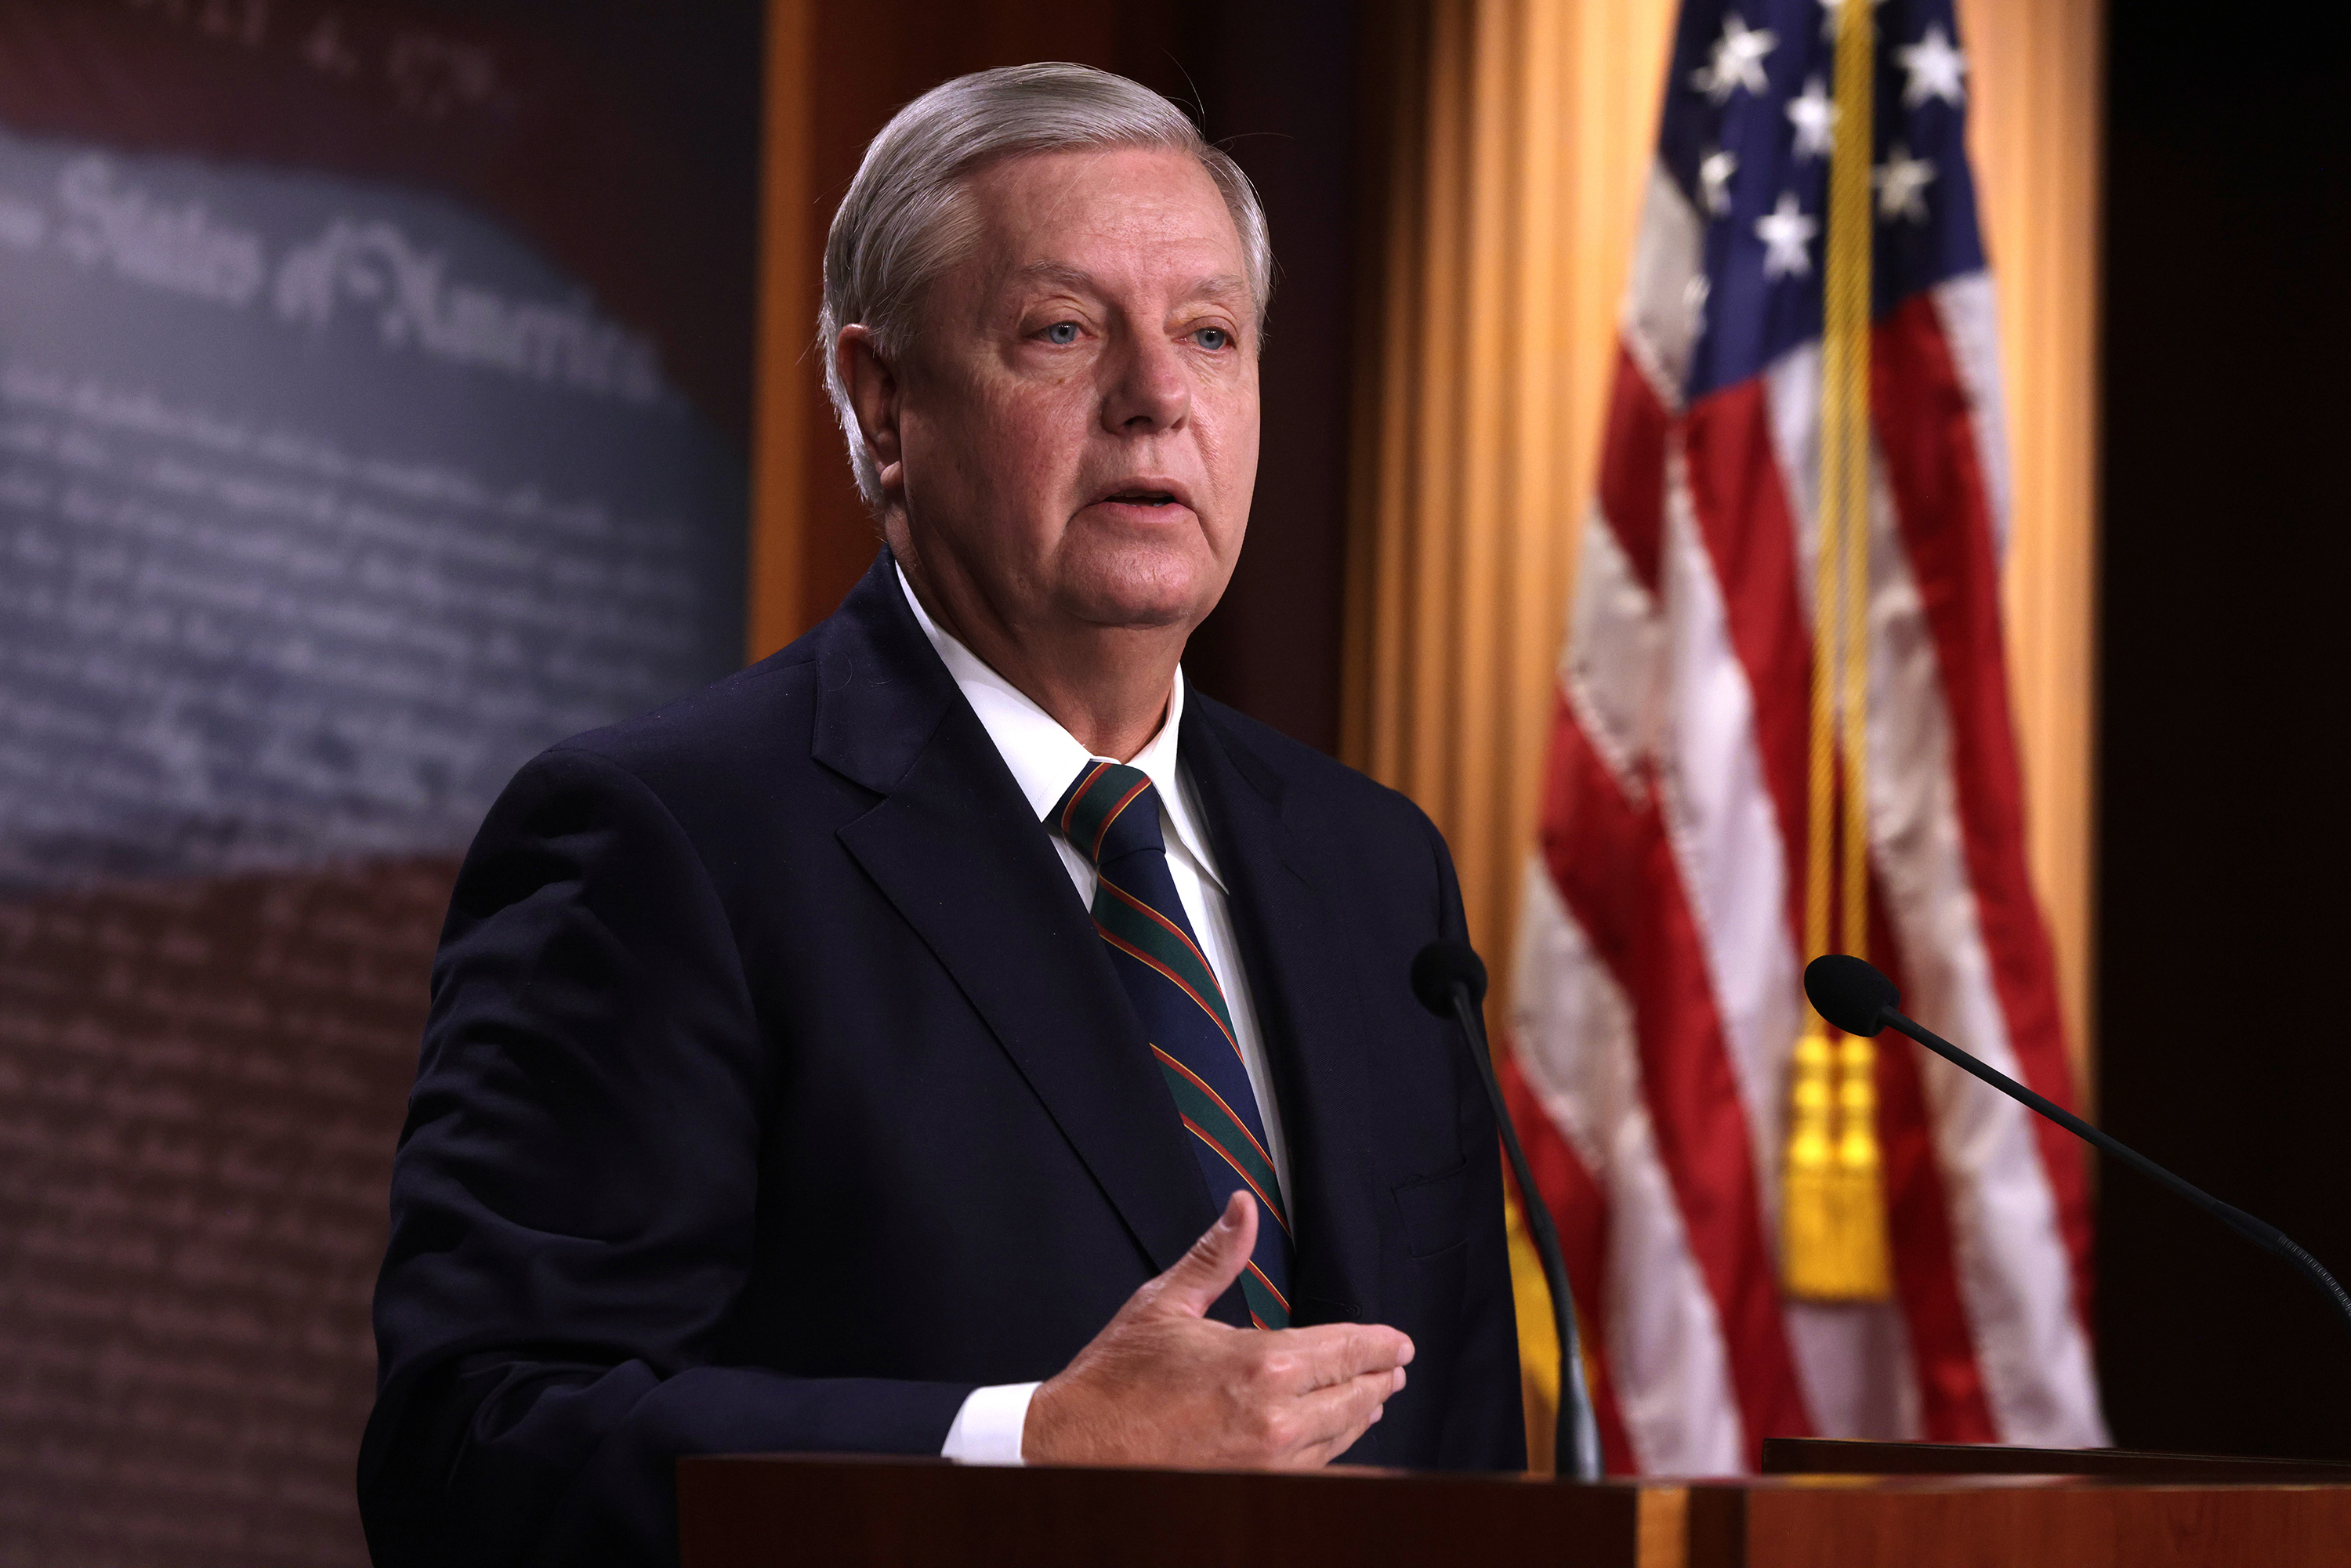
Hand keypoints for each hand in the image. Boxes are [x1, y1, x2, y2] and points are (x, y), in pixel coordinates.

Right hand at [1022, 1191, 1414, 1467]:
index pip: (1346, 1350)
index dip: (1381, 1345)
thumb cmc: (1114, 1382)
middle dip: (1379, 1379)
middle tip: (1395, 1368)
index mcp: (1260, 1365)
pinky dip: (1333, 1451)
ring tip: (1371, 1400)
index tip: (1399, 1343)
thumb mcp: (1165, 1304)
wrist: (1075, 1448)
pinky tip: (1335, 1442)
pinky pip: (1315, 1470)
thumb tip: (1242, 1209)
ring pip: (1339, 1437)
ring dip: (1361, 1414)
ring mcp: (1268, 1462)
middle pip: (1354, 1396)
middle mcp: (1275, 1419)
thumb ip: (1216, 1256)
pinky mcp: (1254, 1486)